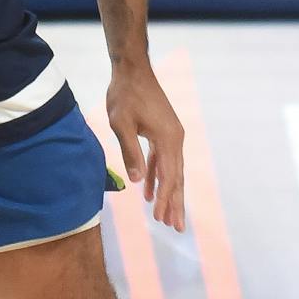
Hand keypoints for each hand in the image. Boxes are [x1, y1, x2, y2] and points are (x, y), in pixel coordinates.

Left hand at [107, 64, 185, 229]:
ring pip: (172, 170)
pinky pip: (163, 160)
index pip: (168, 176)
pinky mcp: (164, 132)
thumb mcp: (121, 124)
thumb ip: (130, 152)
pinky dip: (157, 176)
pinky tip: (147, 191)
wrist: (133, 70)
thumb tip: (135, 181)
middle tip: (176, 228)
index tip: (160, 219)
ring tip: (166, 217)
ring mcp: (172, 135)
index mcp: (168, 138)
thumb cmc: (125, 94)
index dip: (164, 199)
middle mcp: (176, 139)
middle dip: (175, 203)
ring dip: (168, 193)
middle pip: (177, 177)